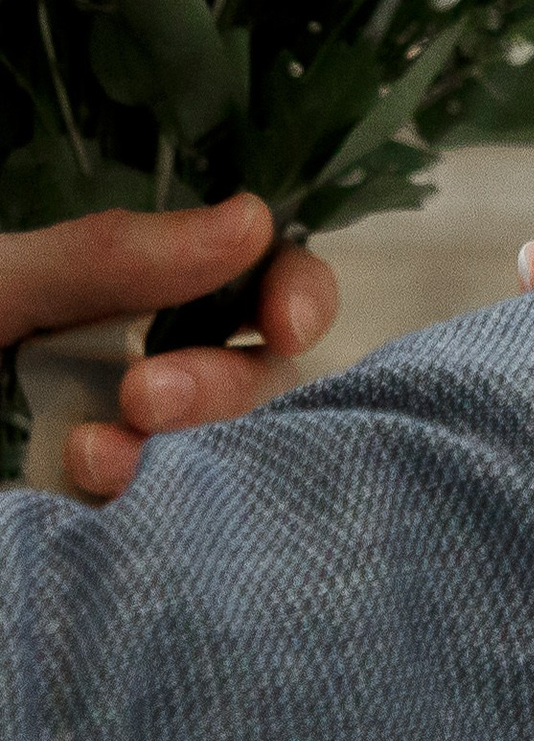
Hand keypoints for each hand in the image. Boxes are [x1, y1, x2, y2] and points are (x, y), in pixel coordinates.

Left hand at [0, 197, 339, 497]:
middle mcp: (160, 363)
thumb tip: (254, 222)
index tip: (286, 325)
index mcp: (143, 292)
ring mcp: (148, 443)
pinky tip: (96, 490)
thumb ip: (112, 258)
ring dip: (186, 450)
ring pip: (234, 449)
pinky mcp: (122, 515)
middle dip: (224, 386)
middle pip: (260, 376)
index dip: (298, 297)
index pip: (265, 282)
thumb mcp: (8, 282)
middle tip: (146, 397)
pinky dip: (154, 508)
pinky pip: (182, 518)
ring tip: (94, 455)